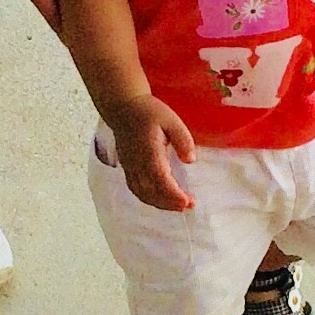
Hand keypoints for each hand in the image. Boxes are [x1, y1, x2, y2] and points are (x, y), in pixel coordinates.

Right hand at [107, 94, 197, 211]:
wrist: (123, 108)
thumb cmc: (149, 112)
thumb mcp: (171, 120)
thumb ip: (182, 139)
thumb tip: (190, 160)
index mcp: (149, 151)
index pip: (160, 178)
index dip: (173, 193)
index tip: (187, 201)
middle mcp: (137, 163)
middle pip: (152, 191)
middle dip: (170, 203)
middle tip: (189, 206)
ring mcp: (130, 167)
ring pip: (143, 194)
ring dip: (161, 204)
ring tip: (179, 206)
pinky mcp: (127, 169)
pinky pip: (136, 190)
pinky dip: (149, 199)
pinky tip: (161, 201)